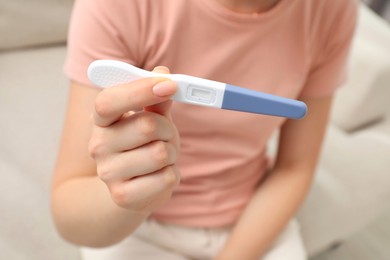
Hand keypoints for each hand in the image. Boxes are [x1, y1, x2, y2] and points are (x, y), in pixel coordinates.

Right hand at [89, 66, 179, 213]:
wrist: (132, 188)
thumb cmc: (143, 146)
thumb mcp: (151, 118)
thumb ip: (156, 99)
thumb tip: (162, 73)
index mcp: (101, 120)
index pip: (109, 100)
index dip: (141, 89)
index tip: (170, 85)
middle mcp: (98, 145)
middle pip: (147, 126)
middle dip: (168, 130)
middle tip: (164, 136)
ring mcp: (107, 173)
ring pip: (161, 153)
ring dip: (172, 154)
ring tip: (161, 158)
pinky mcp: (123, 196)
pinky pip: (166, 178)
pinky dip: (172, 175)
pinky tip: (158, 176)